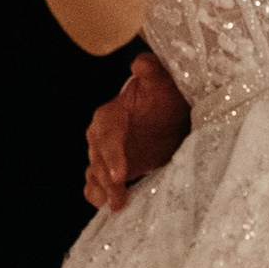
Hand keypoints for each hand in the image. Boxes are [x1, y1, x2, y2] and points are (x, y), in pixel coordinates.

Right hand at [85, 49, 192, 210]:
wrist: (172, 117)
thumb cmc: (166, 97)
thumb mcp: (162, 83)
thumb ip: (150, 71)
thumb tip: (140, 63)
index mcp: (111, 114)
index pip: (106, 134)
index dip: (111, 154)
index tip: (119, 174)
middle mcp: (103, 135)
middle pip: (98, 158)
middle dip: (106, 177)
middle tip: (117, 192)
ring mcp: (107, 154)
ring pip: (97, 173)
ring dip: (103, 189)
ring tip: (115, 204)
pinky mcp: (113, 170)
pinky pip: (98, 183)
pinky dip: (99, 194)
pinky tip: (107, 205)